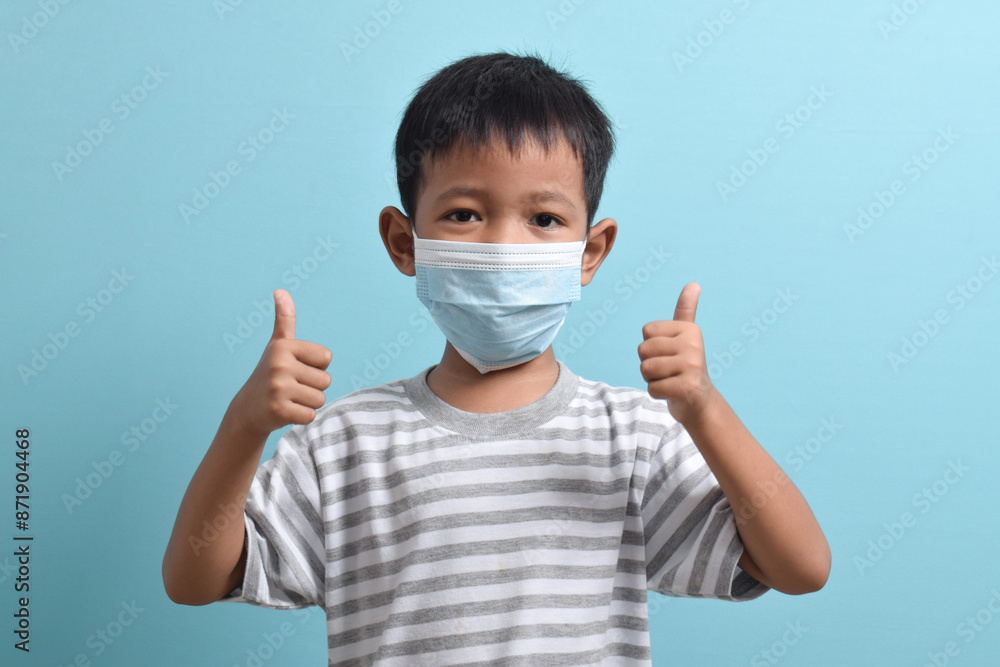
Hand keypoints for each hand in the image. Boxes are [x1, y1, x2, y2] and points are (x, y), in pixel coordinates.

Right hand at [230, 289, 332, 438]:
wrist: (248, 409)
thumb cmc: (270, 373)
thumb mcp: (278, 345)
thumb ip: (284, 319)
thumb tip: (281, 290)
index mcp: (284, 346)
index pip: (326, 358)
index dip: (315, 367)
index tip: (296, 369)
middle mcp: (279, 364)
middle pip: (325, 380)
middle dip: (312, 387)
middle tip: (291, 387)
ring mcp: (278, 387)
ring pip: (319, 399)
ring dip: (307, 403)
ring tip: (288, 398)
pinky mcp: (279, 410)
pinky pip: (310, 415)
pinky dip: (302, 417)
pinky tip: (286, 411)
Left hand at [637, 282, 718, 425]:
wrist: (700, 401)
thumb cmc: (686, 366)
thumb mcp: (686, 336)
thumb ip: (685, 310)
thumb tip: (693, 284)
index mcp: (689, 329)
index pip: (646, 332)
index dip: (651, 346)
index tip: (669, 354)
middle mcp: (693, 345)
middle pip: (643, 350)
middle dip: (649, 364)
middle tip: (668, 370)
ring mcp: (692, 367)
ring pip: (645, 369)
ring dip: (653, 379)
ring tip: (670, 380)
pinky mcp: (686, 388)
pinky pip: (652, 388)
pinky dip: (657, 393)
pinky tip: (672, 392)